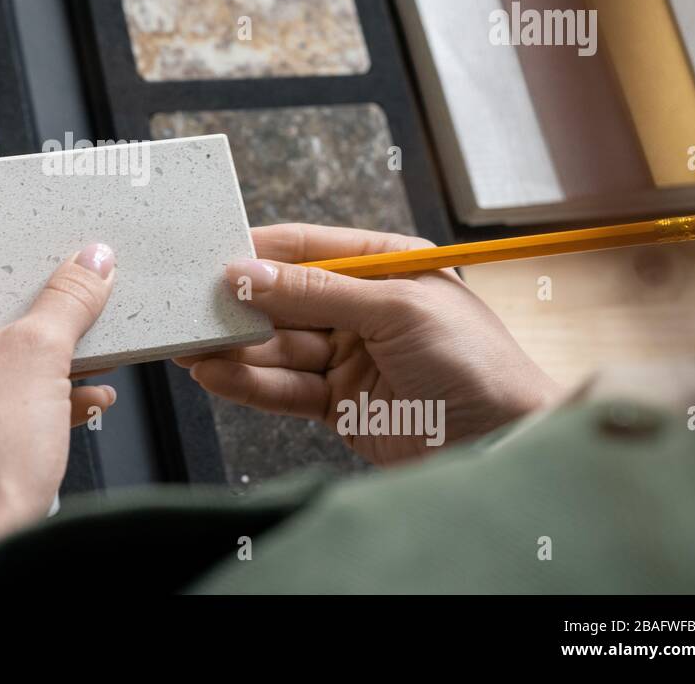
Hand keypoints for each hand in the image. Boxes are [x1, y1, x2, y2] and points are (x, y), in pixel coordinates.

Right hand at [176, 224, 559, 464]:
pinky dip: (248, 383)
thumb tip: (246, 271)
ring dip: (235, 347)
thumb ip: (315, 292)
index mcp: (386, 267)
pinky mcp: (338, 404)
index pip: (309, 249)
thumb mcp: (395, 310)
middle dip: (238, 305)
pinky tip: (215, 375)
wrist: (505, 446)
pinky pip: (284, 388)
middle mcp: (364, 309)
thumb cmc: (475, 362)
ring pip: (278, 347)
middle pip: (285, 300)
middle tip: (188, 306)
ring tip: (190, 346)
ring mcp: (349, 357)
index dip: (260, 252)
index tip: (212, 254)